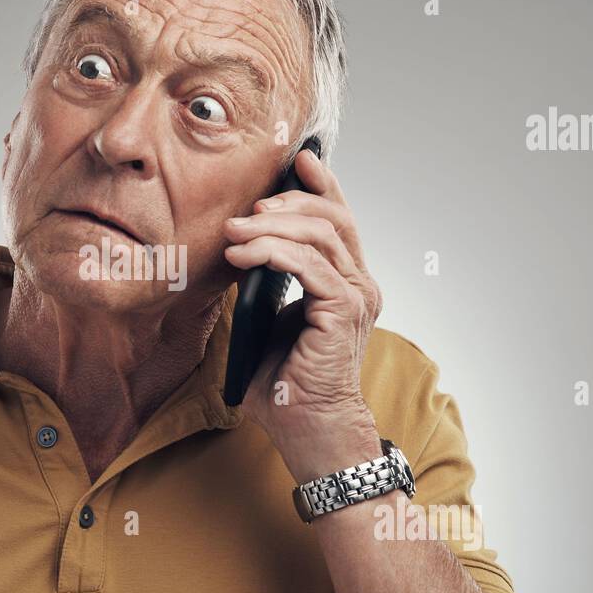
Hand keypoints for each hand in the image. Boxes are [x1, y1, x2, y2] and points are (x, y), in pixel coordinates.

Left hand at [222, 147, 383, 483]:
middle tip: (247, 209)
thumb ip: (266, 286)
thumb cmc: (287, 386)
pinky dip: (273, 253)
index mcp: (347, 284)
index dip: (323, 186)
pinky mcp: (341, 313)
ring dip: (270, 228)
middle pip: (333, 219)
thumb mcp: (269, 322)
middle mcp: (360, 286)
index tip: (299, 160)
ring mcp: (355, 298)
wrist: (309, 432)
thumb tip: (237, 249)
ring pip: (321, 236)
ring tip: (233, 233)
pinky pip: (310, 266)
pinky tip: (242, 257)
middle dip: (288, 203)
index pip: (341, 221)